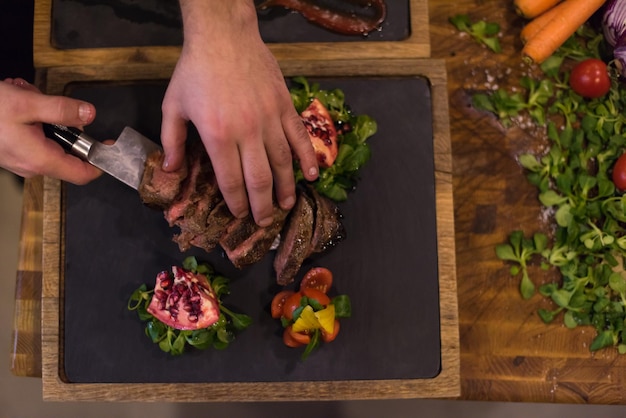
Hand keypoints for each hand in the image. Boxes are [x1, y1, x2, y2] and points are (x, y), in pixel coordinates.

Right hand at [0, 78, 101, 183]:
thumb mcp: (27, 104)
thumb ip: (61, 110)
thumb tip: (89, 114)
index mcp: (40, 159)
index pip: (82, 174)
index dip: (99, 163)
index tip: (109, 146)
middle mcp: (31, 165)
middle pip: (66, 151)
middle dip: (63, 123)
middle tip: (45, 101)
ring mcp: (20, 160)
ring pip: (48, 138)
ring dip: (43, 115)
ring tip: (24, 97)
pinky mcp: (11, 151)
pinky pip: (32, 135)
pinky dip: (29, 116)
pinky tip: (16, 101)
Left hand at [161, 0, 318, 226]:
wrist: (223, 36)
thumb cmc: (195, 71)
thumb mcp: (173, 106)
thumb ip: (172, 141)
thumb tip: (171, 171)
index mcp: (218, 135)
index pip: (231, 180)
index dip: (236, 202)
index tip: (240, 214)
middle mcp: (247, 132)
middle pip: (259, 179)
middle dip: (262, 205)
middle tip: (264, 221)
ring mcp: (270, 119)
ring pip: (283, 163)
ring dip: (286, 188)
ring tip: (286, 205)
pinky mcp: (285, 106)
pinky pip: (300, 137)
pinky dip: (308, 157)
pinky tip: (313, 175)